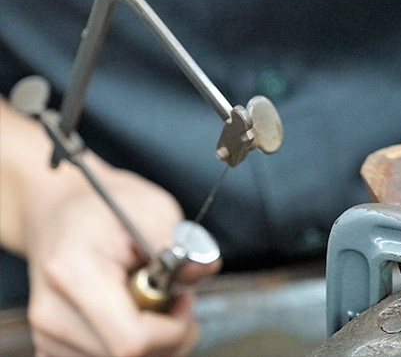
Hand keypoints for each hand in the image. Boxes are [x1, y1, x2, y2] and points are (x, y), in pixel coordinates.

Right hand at [22, 155, 219, 355]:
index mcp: (73, 274)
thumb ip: (180, 244)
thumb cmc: (105, 207)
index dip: (173, 330)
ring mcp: (46, 334)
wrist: (60, 212)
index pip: (132, 340)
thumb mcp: (152, 209)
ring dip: (152, 341)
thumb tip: (204, 269)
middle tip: (175, 298)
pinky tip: (132, 316)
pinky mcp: (50, 345)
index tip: (183, 298)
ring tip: (151, 300)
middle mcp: (52, 313)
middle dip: (168, 335)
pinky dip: (131, 347)